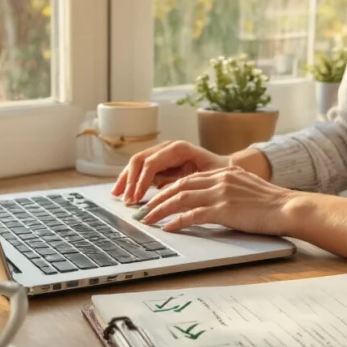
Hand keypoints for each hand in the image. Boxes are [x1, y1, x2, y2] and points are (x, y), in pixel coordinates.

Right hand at [112, 141, 230, 205]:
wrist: (228, 167)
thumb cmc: (221, 172)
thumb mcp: (206, 177)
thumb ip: (186, 183)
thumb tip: (164, 193)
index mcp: (178, 148)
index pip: (151, 163)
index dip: (141, 181)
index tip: (136, 197)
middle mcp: (168, 148)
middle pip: (139, 160)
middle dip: (129, 180)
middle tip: (125, 199)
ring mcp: (163, 154)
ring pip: (137, 163)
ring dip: (126, 179)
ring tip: (118, 195)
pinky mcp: (162, 163)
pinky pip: (142, 169)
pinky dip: (133, 180)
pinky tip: (127, 192)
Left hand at [136, 166, 297, 234]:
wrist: (289, 207)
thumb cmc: (272, 204)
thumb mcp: (246, 188)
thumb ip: (227, 189)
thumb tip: (211, 202)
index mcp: (223, 173)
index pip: (187, 178)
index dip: (167, 189)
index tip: (154, 199)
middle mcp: (219, 179)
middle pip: (178, 186)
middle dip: (156, 199)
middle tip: (141, 211)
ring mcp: (221, 193)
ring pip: (180, 198)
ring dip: (159, 209)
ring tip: (146, 220)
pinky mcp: (224, 209)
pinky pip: (193, 215)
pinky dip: (177, 221)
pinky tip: (167, 228)